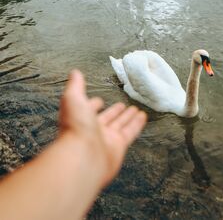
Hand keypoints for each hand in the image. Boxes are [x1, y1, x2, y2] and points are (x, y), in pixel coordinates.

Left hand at [59, 69, 146, 188]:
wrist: (83, 156)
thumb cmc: (75, 127)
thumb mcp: (73, 99)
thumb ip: (75, 86)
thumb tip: (74, 72)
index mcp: (80, 119)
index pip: (88, 110)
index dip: (93, 104)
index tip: (99, 101)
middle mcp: (93, 130)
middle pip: (106, 119)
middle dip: (114, 112)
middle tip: (122, 105)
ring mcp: (106, 139)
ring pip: (120, 125)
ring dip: (127, 117)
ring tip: (136, 109)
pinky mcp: (119, 146)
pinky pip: (130, 132)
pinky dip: (137, 124)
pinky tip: (143, 116)